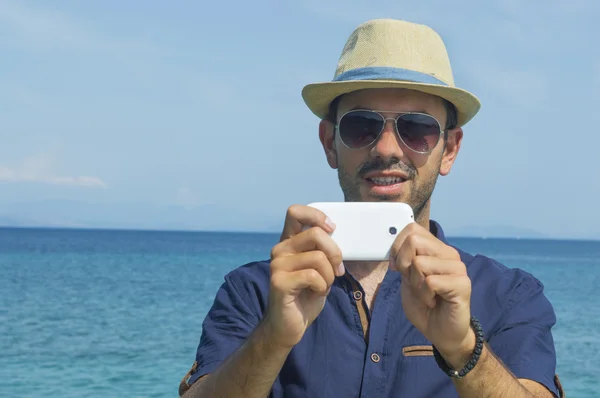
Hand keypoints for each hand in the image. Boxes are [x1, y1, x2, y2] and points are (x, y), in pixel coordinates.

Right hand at [263, 205, 344, 349]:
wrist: (289, 326)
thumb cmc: (306, 295)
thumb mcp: (319, 268)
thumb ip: (322, 250)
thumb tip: (336, 235)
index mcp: (289, 242)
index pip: (296, 212)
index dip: (316, 215)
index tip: (332, 229)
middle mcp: (280, 250)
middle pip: (315, 233)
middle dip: (335, 253)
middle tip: (337, 270)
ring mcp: (277, 265)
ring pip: (318, 257)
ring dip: (329, 275)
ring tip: (323, 286)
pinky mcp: (279, 282)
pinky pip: (313, 276)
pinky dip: (322, 287)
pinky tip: (315, 294)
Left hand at [389, 223, 473, 367]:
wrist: (441, 333)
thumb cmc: (424, 306)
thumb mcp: (407, 279)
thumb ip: (403, 260)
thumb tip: (394, 247)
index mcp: (436, 249)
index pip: (412, 229)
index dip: (397, 248)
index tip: (400, 269)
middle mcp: (449, 254)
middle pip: (414, 241)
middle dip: (404, 265)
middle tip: (416, 284)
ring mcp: (458, 267)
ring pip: (419, 263)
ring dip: (416, 285)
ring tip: (427, 295)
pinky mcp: (462, 283)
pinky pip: (429, 281)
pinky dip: (424, 295)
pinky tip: (434, 302)